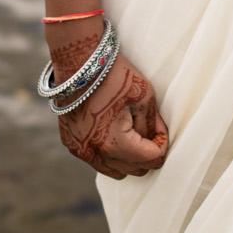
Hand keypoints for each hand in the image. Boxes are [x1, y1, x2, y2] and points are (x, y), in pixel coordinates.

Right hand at [49, 34, 169, 178]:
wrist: (77, 61)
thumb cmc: (113, 74)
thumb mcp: (144, 94)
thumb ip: (152, 123)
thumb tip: (154, 138)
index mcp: (114, 142)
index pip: (152, 159)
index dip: (162, 143)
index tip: (159, 125)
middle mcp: (94, 153)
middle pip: (135, 170)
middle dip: (147, 152)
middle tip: (148, 126)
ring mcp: (80, 150)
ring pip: (115, 170)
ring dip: (128, 157)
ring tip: (131, 130)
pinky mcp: (70, 144)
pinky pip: (97, 160)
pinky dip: (109, 152)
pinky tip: (113, 129)